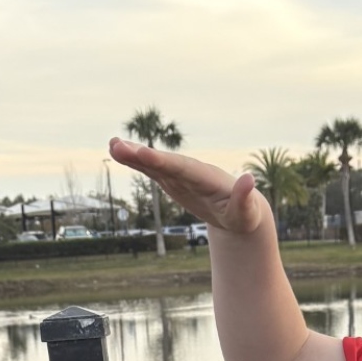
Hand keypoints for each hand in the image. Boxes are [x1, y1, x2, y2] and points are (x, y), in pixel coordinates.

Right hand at [108, 137, 266, 235]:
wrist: (240, 210)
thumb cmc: (245, 214)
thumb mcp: (247, 211)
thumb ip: (245, 198)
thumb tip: (249, 179)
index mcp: (207, 177)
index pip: (183, 168)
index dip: (163, 161)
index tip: (143, 154)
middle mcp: (192, 171)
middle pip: (165, 162)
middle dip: (143, 155)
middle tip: (117, 145)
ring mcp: (181, 175)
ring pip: (156, 164)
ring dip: (134, 155)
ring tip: (112, 145)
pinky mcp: (174, 181)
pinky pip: (153, 170)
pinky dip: (138, 163)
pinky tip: (119, 153)